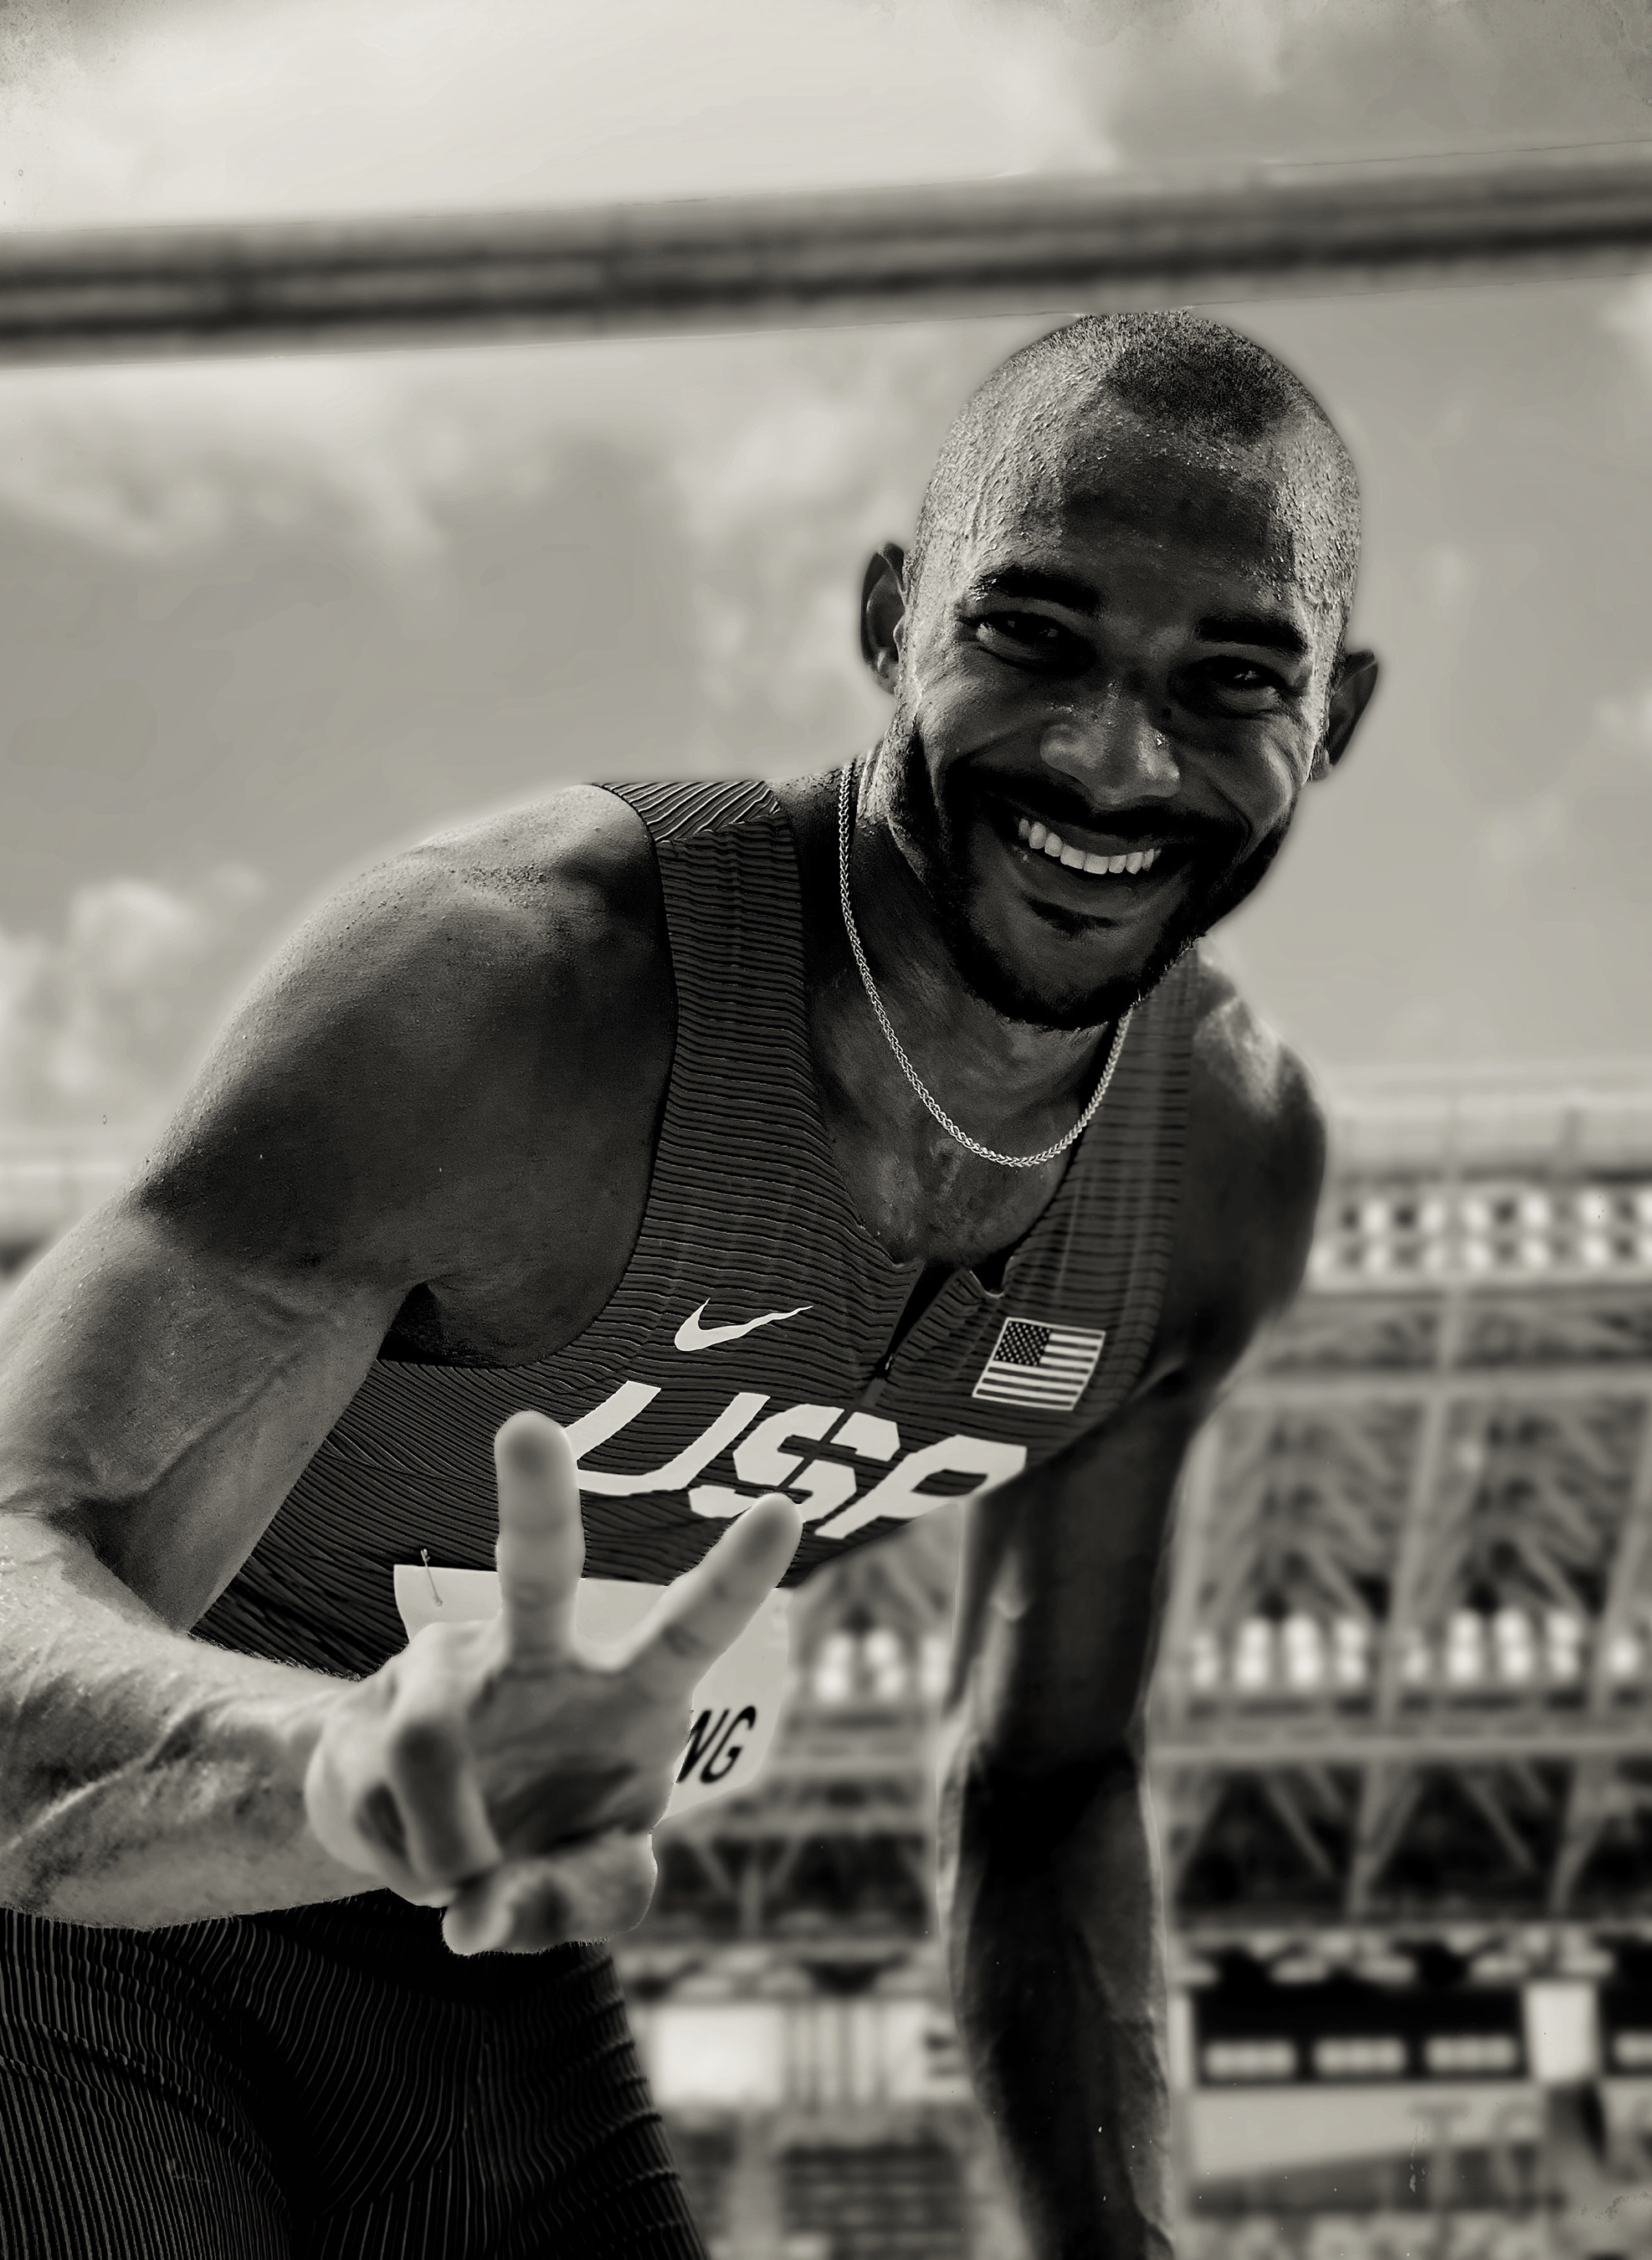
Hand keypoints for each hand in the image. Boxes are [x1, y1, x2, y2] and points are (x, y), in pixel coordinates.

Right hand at [304, 1409, 800, 1952]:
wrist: (417, 1838)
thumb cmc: (540, 1837)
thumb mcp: (589, 1882)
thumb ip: (577, 1902)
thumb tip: (478, 1920)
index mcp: (628, 1695)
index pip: (691, 1627)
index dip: (736, 1574)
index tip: (784, 1508)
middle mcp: (539, 1660)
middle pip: (536, 1570)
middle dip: (535, 1497)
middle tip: (528, 1426)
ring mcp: (446, 1677)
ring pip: (427, 1746)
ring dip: (448, 1854)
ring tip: (462, 1888)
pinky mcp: (368, 1720)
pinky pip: (385, 1812)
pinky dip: (413, 1874)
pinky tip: (420, 1859)